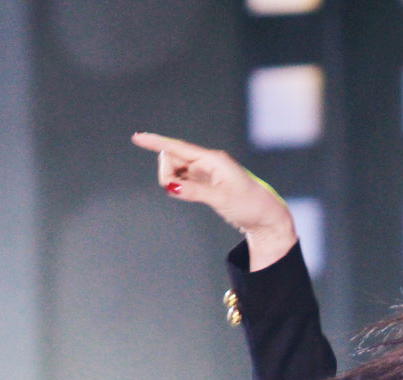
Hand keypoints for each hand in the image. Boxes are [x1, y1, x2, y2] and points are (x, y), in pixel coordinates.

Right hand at [131, 132, 295, 270]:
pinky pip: (183, 179)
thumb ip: (194, 192)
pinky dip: (180, 186)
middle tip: (179, 191)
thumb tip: (169, 186)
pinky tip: (188, 193)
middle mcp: (208, 162)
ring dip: (173, 182)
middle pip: (173, 159)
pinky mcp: (205, 182)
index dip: (157, 143)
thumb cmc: (250, 206)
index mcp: (214, 160)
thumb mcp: (221, 199)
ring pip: (176, 170)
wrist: (265, 218)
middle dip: (167, 174)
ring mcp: (206, 171)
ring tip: (191, 195)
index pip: (179, 148)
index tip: (137, 138)